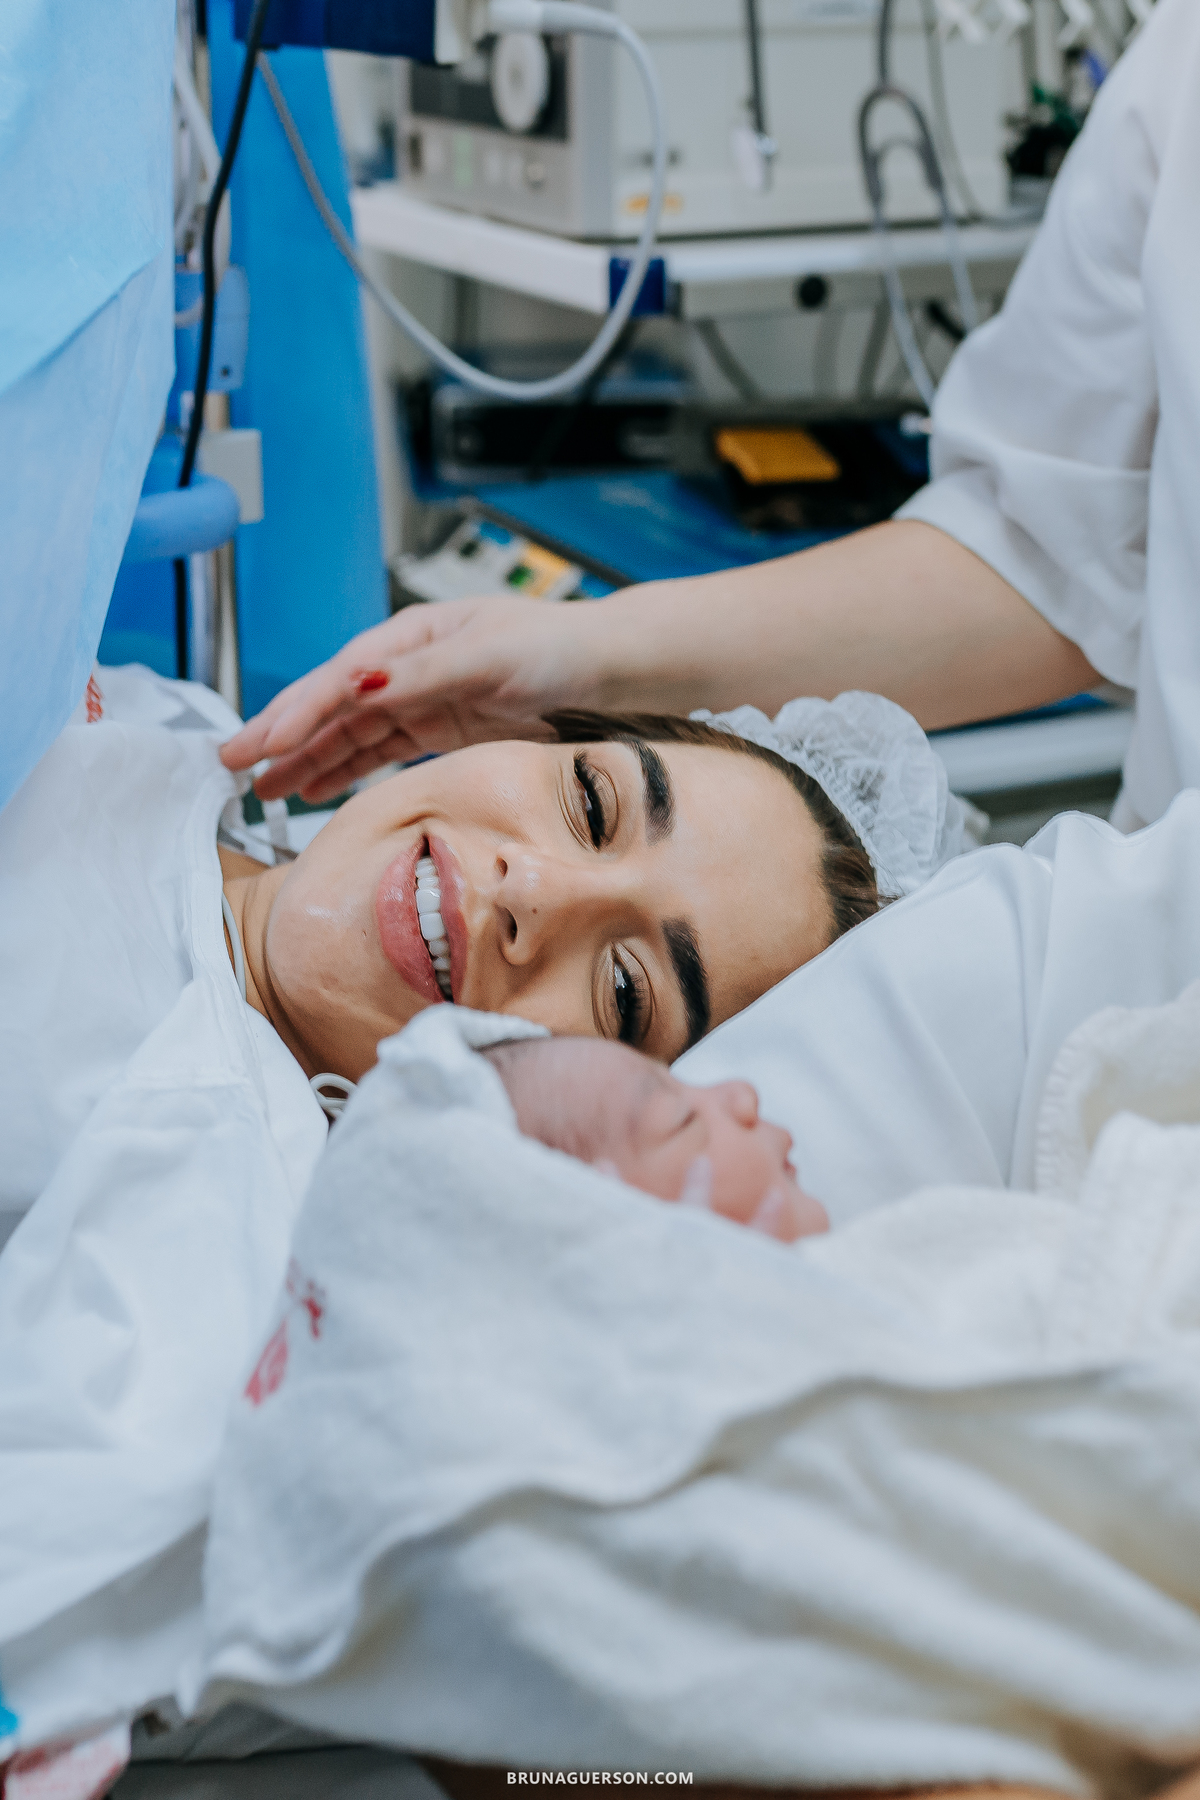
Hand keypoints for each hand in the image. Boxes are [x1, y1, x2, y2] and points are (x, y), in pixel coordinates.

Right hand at [219, 596, 603, 801]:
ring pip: (348, 735)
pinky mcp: (441, 731)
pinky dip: (344, 772)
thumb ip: (422, 674)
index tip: (264, 745)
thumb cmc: (558, 649)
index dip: (297, 713)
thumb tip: (358, 683)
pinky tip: (314, 791)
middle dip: (280, 734)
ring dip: (304, 760)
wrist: (613, 673)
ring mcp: (423, 701)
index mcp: (412, 638)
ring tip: (260, 790)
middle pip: (330, 705)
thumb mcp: (489, 657)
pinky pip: (379, 754)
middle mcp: (409, 668)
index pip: (340, 679)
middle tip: (230, 764)